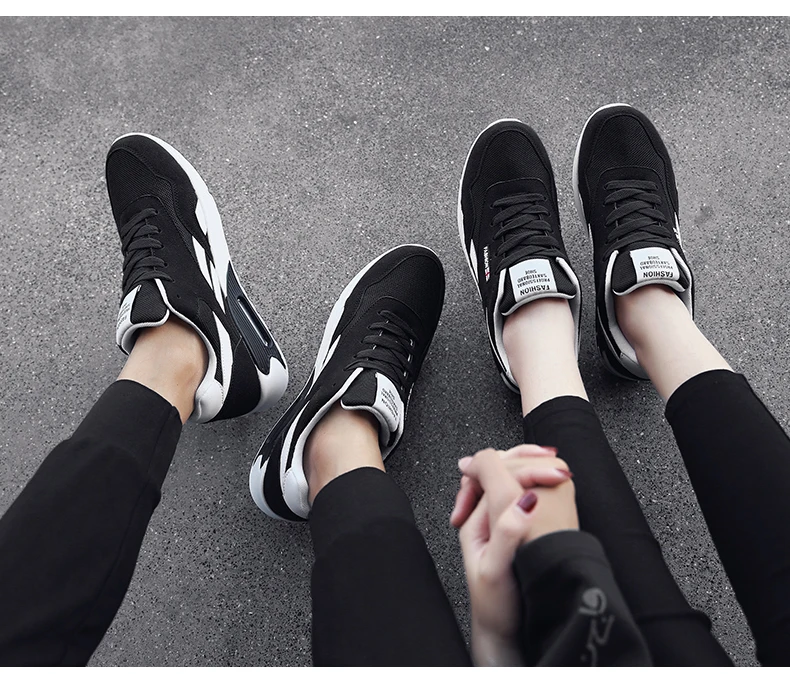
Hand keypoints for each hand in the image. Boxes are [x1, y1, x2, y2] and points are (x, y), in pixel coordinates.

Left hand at [452, 445, 578, 665]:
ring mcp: (500, 520)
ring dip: (534, 471)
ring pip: (513, 481)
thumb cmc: (494, 605)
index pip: (496, 479)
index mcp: (476, 520)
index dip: (525, 471)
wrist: (501, 631)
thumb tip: (524, 500)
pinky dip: (540, 486)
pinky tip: (554, 487)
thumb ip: (506, 535)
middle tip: (561, 468)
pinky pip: (524, 495)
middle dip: (530, 463)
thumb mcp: (496, 570)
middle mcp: (486, 515)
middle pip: (503, 472)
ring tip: (559, 470)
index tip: (553, 474)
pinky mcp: (515, 528)